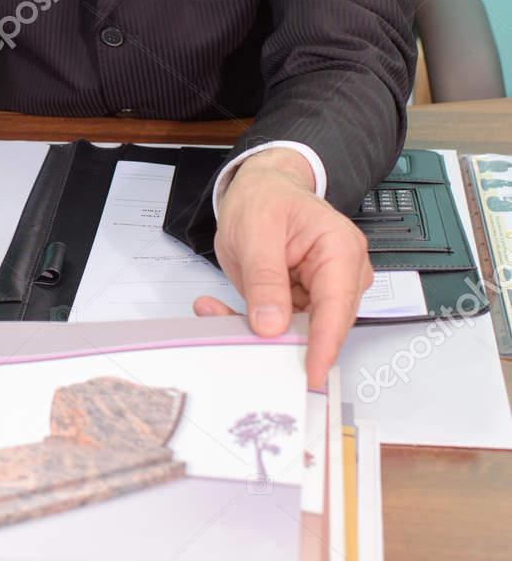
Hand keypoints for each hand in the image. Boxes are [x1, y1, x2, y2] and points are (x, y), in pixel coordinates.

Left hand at [192, 149, 372, 389]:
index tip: (311, 371)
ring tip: (218, 312)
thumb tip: (272, 324)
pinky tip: (221, 310)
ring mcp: (322, 290)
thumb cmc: (266, 197)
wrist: (261, 189)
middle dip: (281, 338)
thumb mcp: (256, 231)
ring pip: (298, 330)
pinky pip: (280, 325)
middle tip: (240, 338)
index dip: (325, 344)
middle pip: (321, 325)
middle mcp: (341, 273)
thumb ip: (265, 278)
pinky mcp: (302, 301)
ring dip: (259, 329)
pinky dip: (251, 323)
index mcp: (340, 248)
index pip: (338, 307)